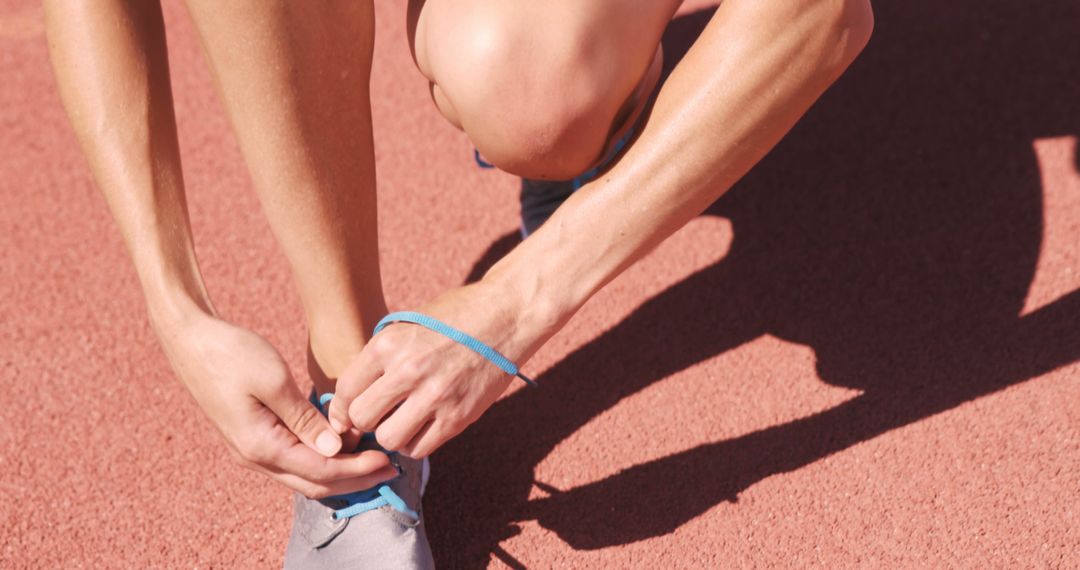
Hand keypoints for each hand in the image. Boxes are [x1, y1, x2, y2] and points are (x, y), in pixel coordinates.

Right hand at [157, 313, 396, 497]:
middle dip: (356, 479)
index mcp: (262, 446)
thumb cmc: (232, 353)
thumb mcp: (274, 380)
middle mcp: (256, 457)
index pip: (322, 471)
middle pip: (315, 482)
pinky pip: (294, 460)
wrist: (191, 340)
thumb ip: (305, 419)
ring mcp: (252, 449)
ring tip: (374, 458)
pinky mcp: (254, 437)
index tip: (389, 461)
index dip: (358, 470)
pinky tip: (344, 444)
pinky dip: (323, 458)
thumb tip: (337, 448)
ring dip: (340, 470)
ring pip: (304, 475)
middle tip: (391, 468)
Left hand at [327, 280, 556, 457]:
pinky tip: (424, 426)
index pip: (346, 390)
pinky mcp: (458, 416)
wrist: (507, 316)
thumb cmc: (456, 317)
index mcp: (388, 344)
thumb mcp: (409, 324)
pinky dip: (416, 442)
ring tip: (403, 421)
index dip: (343, 407)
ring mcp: (435, 396)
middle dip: (366, 422)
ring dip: (391, 435)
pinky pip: (420, 449)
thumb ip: (382, 355)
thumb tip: (355, 392)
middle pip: (362, 419)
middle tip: (379, 416)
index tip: (349, 413)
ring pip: (388, 439)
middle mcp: (408, 371)